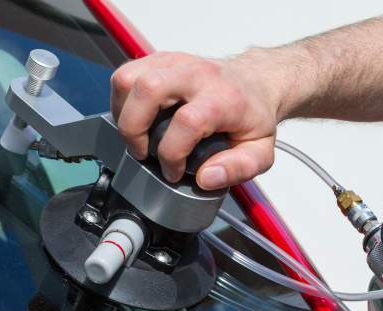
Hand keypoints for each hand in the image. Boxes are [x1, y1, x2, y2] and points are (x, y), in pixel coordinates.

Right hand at [110, 51, 280, 188]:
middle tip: (143, 153)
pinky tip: (136, 119)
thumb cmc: (253, 116)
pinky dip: (122, 100)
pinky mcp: (161, 60)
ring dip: (123, 113)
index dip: (173, 154)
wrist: (256, 82)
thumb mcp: (260, 151)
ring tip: (137, 136)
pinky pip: (126, 73)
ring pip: (129, 78)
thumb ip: (238, 169)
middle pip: (149, 89)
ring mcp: (176, 63)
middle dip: (134, 129)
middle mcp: (198, 75)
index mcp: (224, 98)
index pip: (187, 122)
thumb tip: (206, 178)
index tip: (174, 171)